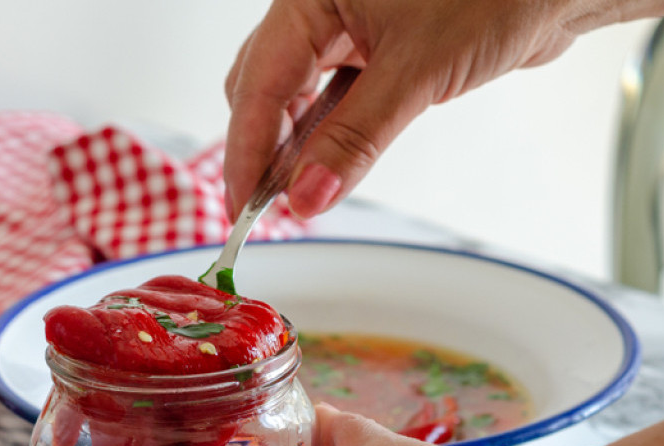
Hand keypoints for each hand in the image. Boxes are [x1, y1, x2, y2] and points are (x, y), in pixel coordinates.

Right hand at [222, 0, 605, 219]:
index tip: (245, 207)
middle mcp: (320, 7)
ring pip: (292, 96)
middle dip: (264, 150)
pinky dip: (325, 135)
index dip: (247, 152)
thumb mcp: (418, 71)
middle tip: (269, 207)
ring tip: (302, 191)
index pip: (258, 83)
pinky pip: (328, 98)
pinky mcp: (371, 49)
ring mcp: (344, 27)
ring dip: (295, 146)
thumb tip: (308, 196)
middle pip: (262, 89)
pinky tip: (329, 163)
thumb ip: (355, 139)